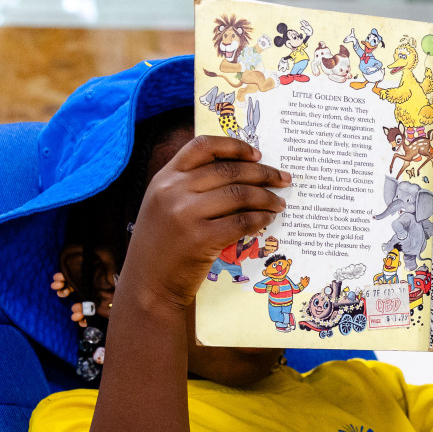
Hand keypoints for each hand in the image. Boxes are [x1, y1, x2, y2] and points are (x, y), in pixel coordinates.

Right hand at [120, 135, 290, 310]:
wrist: (149, 283)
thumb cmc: (163, 245)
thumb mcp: (164, 205)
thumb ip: (190, 186)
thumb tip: (238, 174)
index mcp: (165, 177)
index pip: (202, 146)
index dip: (234, 146)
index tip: (257, 154)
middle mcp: (173, 190)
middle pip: (229, 170)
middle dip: (263, 173)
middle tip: (283, 179)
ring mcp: (185, 214)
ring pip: (239, 195)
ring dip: (266, 198)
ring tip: (280, 203)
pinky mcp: (200, 239)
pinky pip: (241, 222)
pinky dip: (260, 219)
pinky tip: (268, 220)